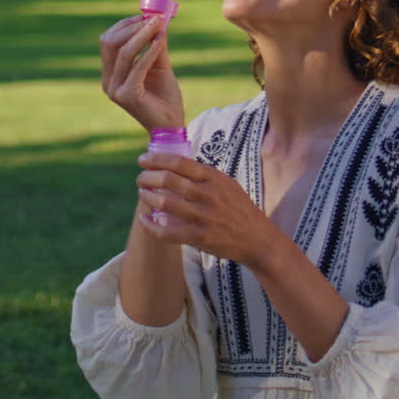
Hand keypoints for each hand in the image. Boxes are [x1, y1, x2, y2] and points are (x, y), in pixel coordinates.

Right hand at [99, 15, 184, 130]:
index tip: (145, 15)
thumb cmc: (164, 97)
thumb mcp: (160, 65)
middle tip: (153, 18)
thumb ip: (155, 45)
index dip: (125, 25)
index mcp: (110, 74)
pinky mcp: (128, 95)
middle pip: (109, 43)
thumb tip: (157, 19)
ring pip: (123, 52)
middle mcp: (108, 81)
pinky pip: (138, 66)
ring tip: (159, 25)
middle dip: (131, 27)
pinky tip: (161, 41)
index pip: (108, 41)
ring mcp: (115, 90)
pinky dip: (150, 50)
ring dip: (142, 34)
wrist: (171, 125)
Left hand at [133, 153, 275, 269]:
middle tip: (140, 179)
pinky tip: (144, 220)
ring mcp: (203, 216)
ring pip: (164, 203)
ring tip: (142, 194)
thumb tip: (176, 165)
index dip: (156, 159)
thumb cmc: (240, 210)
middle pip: (167, 180)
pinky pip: (167, 232)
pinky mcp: (200, 237)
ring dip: (147, 198)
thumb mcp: (227, 184)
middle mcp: (208, 194)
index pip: (178, 162)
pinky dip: (151, 226)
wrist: (258, 240)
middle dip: (147, 177)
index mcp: (214, 178)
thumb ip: (205, 175)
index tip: (143, 160)